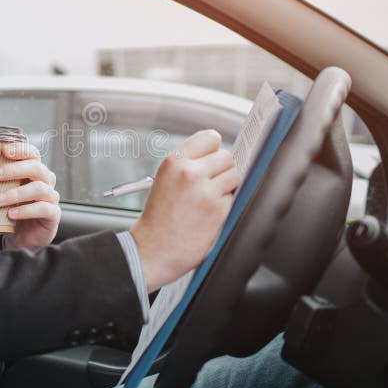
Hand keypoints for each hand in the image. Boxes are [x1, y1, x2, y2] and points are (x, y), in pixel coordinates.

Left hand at [0, 142, 59, 249]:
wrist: (19, 238)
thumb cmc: (6, 209)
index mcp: (31, 169)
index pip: (31, 152)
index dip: (19, 149)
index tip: (2, 150)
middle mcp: (44, 180)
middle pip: (35, 167)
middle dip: (13, 169)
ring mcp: (50, 197)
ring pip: (38, 188)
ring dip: (16, 193)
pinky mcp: (52, 215)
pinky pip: (43, 209)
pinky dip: (26, 210)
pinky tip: (11, 214)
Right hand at [130, 129, 240, 291]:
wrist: (153, 249)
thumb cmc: (158, 219)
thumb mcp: (165, 180)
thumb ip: (188, 165)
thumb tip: (217, 157)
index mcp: (173, 162)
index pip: (210, 137)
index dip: (213, 150)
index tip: (213, 159)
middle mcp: (189, 172)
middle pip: (226, 156)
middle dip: (222, 170)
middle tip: (210, 185)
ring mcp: (205, 190)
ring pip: (235, 175)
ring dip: (227, 186)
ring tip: (209, 199)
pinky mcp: (218, 209)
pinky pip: (234, 197)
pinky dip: (226, 205)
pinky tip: (209, 214)